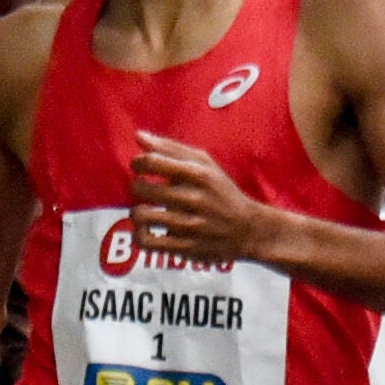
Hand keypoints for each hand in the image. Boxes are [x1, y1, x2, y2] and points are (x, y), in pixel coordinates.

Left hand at [127, 132, 268, 264]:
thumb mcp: (205, 164)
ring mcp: (189, 225)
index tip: (139, 167)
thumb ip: (170, 149)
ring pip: (141, 216)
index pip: (152, 162)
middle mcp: (194, 199)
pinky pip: (146, 242)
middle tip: (145, 190)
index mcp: (198, 174)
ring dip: (137, 212)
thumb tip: (138, 136)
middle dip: (137, 187)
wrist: (247, 230)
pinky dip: (139, 235)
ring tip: (145, 211)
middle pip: (142, 189)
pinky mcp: (184, 248)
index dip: (138, 163)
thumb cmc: (221, 192)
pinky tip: (146, 230)